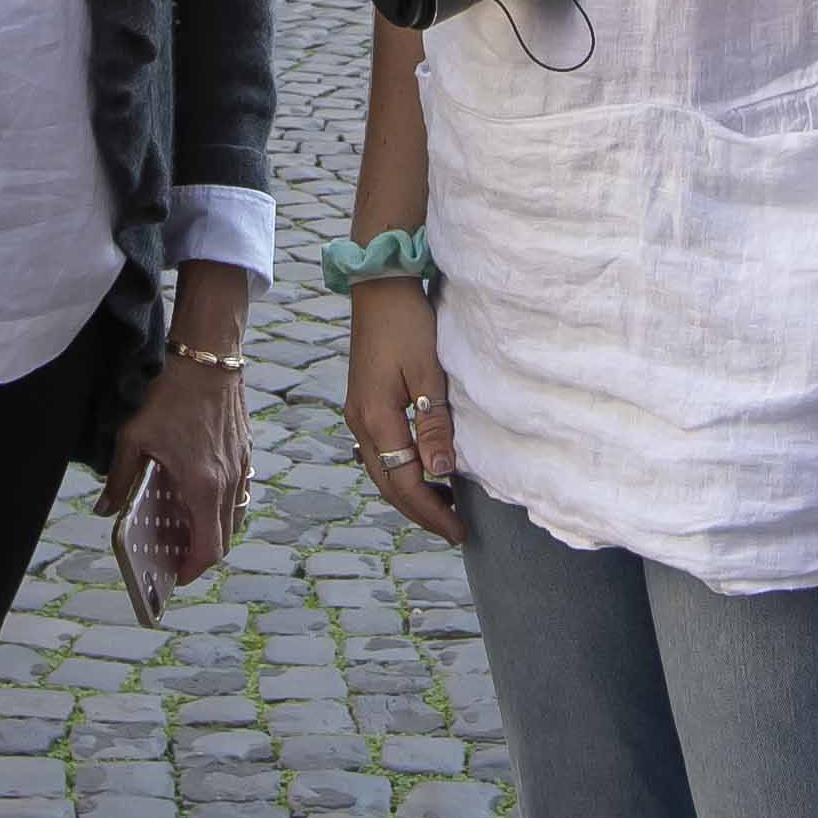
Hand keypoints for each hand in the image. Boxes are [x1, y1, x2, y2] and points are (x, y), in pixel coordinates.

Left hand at [100, 355, 246, 593]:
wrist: (207, 355)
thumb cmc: (170, 394)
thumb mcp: (134, 438)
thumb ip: (120, 480)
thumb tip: (104, 511)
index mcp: (203, 486)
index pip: (209, 548)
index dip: (192, 569)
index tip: (173, 575)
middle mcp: (228, 482)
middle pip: (224, 539)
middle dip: (200, 555)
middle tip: (174, 557)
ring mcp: (241, 467)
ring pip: (234, 517)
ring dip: (213, 531)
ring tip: (184, 530)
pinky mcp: (245, 452)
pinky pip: (239, 493)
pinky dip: (222, 506)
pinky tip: (198, 496)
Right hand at [342, 282, 463, 545]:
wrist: (379, 286)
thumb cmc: (408, 323)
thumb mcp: (429, 372)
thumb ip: (435, 424)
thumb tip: (441, 472)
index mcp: (376, 418)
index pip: (404, 482)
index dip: (432, 510)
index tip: (459, 530)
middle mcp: (360, 422)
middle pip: (388, 484)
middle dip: (420, 511)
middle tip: (454, 529)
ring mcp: (357, 413)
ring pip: (382, 471)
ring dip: (410, 493)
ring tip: (444, 506)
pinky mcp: (363, 403)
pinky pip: (381, 452)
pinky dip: (401, 471)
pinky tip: (424, 471)